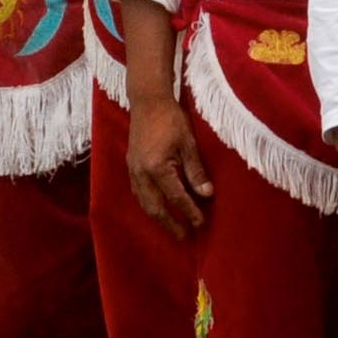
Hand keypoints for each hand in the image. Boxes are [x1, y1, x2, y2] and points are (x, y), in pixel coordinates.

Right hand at [125, 93, 213, 240]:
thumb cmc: (171, 119)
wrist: (147, 101)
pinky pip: (139, 193)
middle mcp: (141, 173)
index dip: (189, 212)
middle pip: (156, 207)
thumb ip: (196, 171)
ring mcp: (133, 170)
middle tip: (184, 236)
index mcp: (157, 168)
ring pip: (144, 202)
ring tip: (172, 227)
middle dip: (170, 224)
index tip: (200, 224)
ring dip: (158, 218)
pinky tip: (157, 209)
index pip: (176, 197)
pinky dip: (149, 205)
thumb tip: (207, 195)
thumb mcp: (188, 143)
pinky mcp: (131, 166)